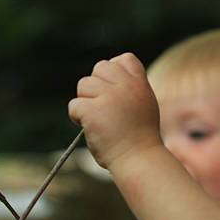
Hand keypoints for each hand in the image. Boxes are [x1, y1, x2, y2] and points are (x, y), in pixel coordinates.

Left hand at [68, 53, 162, 169]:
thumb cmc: (140, 138)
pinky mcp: (93, 111)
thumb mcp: (145, 105)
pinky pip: (74, 105)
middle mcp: (126, 86)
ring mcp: (109, 97)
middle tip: (104, 107)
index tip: (115, 91)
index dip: (114, 71)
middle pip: (100, 68)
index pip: (124, 59)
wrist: (139, 160)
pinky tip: (91, 128)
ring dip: (86, 102)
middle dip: (97, 86)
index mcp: (140, 84)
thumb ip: (130, 88)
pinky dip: (78, 118)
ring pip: (84, 85)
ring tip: (99, 120)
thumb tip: (106, 80)